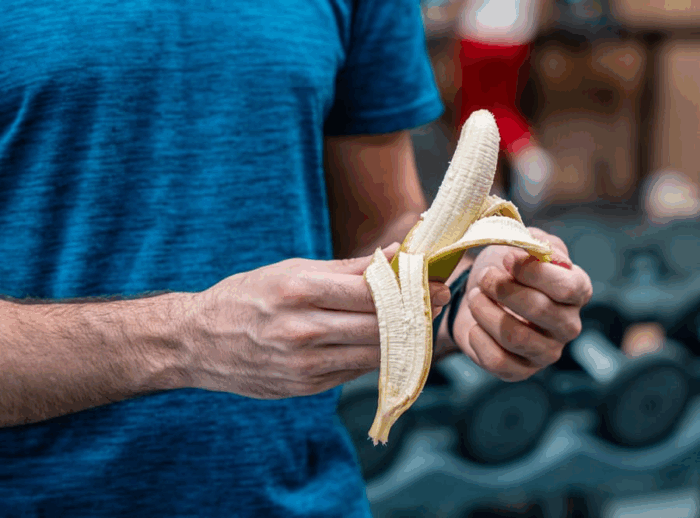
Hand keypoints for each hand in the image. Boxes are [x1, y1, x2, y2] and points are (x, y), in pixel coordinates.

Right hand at [185, 244, 450, 398]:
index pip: (371, 291)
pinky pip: (355, 370)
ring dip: (405, 337)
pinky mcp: (306, 387)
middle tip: (439, 299)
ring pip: (374, 353)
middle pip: (379, 325)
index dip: (410, 287)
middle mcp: (302, 330)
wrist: (198, 343)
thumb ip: (346, 268)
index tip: (437, 280)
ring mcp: (304, 365)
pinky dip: (377, 355)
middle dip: (417, 312)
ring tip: (421, 319)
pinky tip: (389, 341)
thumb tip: (395, 254)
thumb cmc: (246, 297)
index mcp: (297, 291)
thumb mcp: (290, 270)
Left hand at [452, 228, 591, 380]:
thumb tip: (539, 251)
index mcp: (577, 290)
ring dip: (486, 311)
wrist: (478, 294)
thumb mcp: (521, 245)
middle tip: (484, 277)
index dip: (533, 271)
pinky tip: (474, 324)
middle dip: (503, 289)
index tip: (506, 258)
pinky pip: (499, 361)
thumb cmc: (505, 267)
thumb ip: (535, 242)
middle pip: (540, 310)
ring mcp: (546, 351)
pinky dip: (479, 338)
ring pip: (515, 337)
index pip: (568, 287)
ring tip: (474, 296)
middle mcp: (568, 325)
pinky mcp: (520, 370)